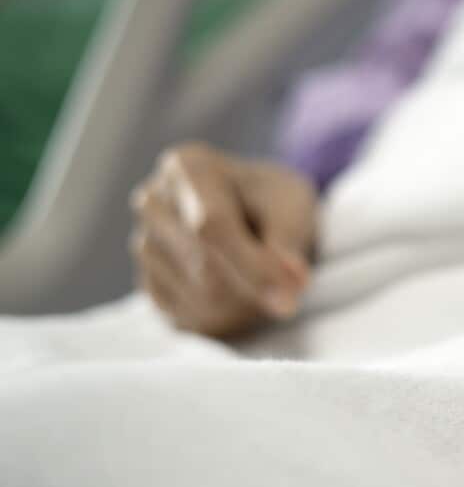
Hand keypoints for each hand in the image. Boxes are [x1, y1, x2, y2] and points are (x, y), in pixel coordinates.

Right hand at [130, 142, 317, 337]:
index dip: (254, 264)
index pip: (211, 225)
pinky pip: (190, 318)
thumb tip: (292, 284)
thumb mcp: (294, 205)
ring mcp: (145, 245)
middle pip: (204, 268)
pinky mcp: (150, 285)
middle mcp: (154, 203)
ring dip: (247, 304)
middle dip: (257, 286)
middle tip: (293, 283)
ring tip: (267, 279)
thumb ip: (290, 241)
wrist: (256, 215)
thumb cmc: (275, 201)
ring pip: (200, 299)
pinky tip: (244, 293)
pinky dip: (229, 318)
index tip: (295, 291)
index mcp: (187, 168)